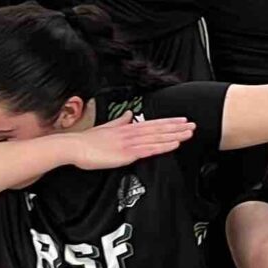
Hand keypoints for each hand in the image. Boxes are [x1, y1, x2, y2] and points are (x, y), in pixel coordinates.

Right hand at [62, 114, 199, 168]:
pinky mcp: (126, 154)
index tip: (182, 120)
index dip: (169, 122)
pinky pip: (149, 149)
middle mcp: (131, 132)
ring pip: (157, 138)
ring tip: (189, 133)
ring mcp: (129, 143)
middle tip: (193, 125)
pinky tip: (174, 144)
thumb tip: (129, 114)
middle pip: (158, 129)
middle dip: (177, 127)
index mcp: (127, 127)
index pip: (152, 123)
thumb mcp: (107, 127)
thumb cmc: (88, 140)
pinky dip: (163, 146)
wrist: (74, 147)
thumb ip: (120, 121)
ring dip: (174, 135)